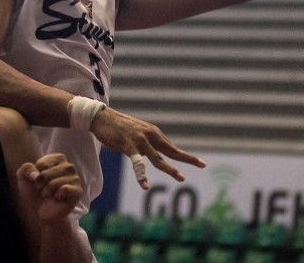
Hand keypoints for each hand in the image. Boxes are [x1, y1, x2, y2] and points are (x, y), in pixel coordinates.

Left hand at [16, 153, 82, 222]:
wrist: (40, 210)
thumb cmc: (34, 191)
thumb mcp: (23, 177)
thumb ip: (26, 169)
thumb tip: (36, 175)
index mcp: (58, 158)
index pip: (41, 164)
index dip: (35, 175)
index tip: (38, 180)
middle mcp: (68, 166)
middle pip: (46, 174)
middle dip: (40, 185)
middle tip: (43, 190)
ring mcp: (75, 178)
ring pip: (54, 183)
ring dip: (47, 192)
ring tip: (49, 195)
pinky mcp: (78, 191)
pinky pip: (64, 189)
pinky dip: (57, 196)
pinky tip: (58, 198)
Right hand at [90, 107, 205, 189]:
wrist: (100, 117)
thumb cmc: (117, 127)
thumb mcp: (136, 134)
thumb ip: (145, 144)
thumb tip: (152, 154)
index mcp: (153, 133)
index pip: (172, 147)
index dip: (186, 156)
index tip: (200, 162)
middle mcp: (150, 136)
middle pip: (171, 150)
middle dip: (187, 158)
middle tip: (202, 164)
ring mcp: (140, 141)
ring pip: (158, 158)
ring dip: (170, 169)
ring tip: (181, 177)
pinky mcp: (128, 145)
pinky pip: (137, 163)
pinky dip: (141, 175)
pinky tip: (145, 185)